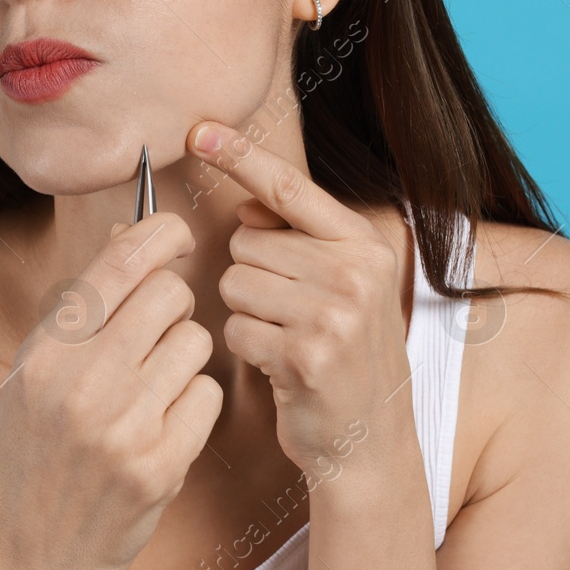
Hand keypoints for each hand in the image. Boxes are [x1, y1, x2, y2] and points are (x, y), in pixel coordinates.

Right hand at [0, 211, 223, 569]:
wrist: (38, 552)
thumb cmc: (37, 452)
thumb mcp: (35, 372)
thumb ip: (82, 306)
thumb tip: (132, 231)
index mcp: (46, 352)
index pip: (120, 261)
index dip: (160, 234)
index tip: (175, 236)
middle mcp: (82, 383)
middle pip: (170, 294)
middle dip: (172, 304)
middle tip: (155, 331)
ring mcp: (124, 427)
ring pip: (196, 343)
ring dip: (183, 357)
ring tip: (151, 388)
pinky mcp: (162, 465)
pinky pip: (207, 396)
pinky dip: (193, 404)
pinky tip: (162, 425)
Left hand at [186, 119, 407, 478]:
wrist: (371, 441)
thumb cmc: (343, 355)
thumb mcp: (340, 286)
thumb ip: (298, 239)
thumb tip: (244, 205)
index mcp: (363, 243)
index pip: (289, 186)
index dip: (239, 155)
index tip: (197, 128)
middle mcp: (355, 271)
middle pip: (246, 241)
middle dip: (252, 275)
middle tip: (292, 314)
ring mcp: (334, 313)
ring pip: (235, 282)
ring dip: (248, 313)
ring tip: (288, 339)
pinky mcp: (306, 354)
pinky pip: (235, 328)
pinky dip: (247, 348)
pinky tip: (282, 366)